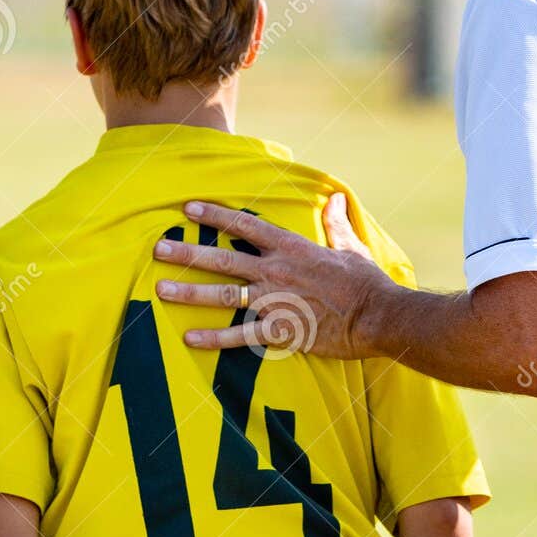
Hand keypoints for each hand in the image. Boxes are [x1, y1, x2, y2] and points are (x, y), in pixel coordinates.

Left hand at [152, 195, 392, 357]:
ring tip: (161, 290)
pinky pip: (240, 336)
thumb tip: (336, 197)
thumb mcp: (350, 246)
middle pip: (223, 258)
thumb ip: (335, 223)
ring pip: (223, 295)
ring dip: (189, 293)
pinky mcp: (280, 331)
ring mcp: (275, 302)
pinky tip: (189, 338)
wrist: (378, 316)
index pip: (244, 225)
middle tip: (158, 249)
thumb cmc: (366, 282)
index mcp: (290, 248)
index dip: (214, 215)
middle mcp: (276, 271)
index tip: (188, 208)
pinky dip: (213, 338)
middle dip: (187, 253)